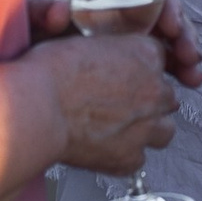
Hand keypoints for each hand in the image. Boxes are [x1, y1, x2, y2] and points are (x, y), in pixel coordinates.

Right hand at [25, 33, 182, 175]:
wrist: (34, 109)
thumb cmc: (48, 73)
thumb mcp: (83, 42)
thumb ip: (109, 52)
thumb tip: (108, 62)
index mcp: (145, 54)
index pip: (159, 59)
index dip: (140, 69)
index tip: (127, 76)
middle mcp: (154, 90)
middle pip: (166, 96)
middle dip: (147, 100)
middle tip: (119, 103)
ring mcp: (145, 127)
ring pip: (164, 130)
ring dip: (147, 129)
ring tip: (119, 128)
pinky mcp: (130, 158)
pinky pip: (138, 158)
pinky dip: (124, 154)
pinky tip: (103, 147)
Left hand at [28, 0, 201, 87]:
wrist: (18, 69)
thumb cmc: (22, 30)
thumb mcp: (29, 15)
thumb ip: (41, 9)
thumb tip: (59, 11)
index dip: (164, 2)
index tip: (170, 25)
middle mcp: (119, 10)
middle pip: (163, 13)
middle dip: (182, 33)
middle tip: (189, 56)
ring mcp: (125, 37)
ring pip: (166, 40)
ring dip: (185, 55)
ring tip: (193, 76)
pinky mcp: (127, 62)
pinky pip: (158, 64)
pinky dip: (174, 72)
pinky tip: (185, 85)